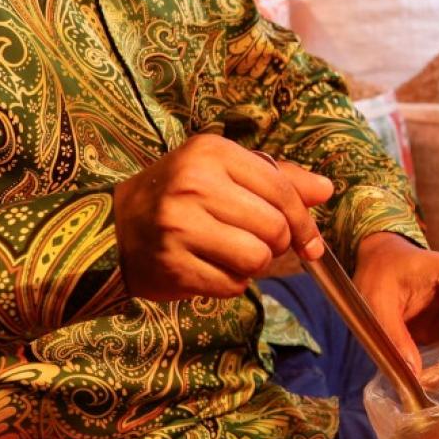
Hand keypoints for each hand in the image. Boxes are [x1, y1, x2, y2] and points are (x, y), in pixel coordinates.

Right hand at [112, 134, 334, 301]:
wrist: (112, 228)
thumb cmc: (179, 196)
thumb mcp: (222, 171)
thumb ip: (277, 179)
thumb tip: (326, 189)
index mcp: (212, 153)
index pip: (282, 190)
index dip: (304, 220)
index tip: (310, 241)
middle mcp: (194, 185)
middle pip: (275, 228)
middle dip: (275, 243)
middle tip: (253, 241)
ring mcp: (180, 227)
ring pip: (257, 259)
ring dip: (252, 264)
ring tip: (228, 252)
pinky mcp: (173, 265)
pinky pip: (232, 285)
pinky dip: (229, 282)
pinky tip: (207, 267)